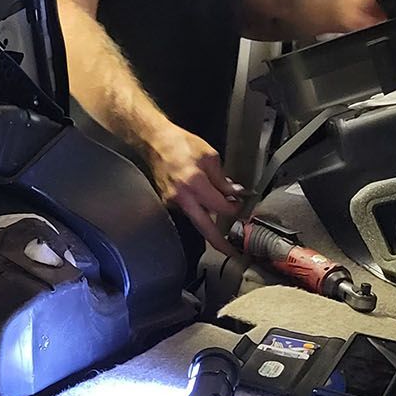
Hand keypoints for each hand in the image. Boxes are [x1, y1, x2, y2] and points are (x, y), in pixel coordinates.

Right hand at [144, 127, 245, 248]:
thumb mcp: (209, 156)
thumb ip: (222, 178)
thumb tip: (233, 192)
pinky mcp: (168, 202)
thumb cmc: (179, 144)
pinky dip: (199, 208)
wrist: (155, 142)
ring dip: (210, 219)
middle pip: (204, 228)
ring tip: (222, 212)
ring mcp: (173, 202)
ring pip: (197, 219)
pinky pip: (188, 211)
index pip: (220, 206)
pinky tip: (203, 200)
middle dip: (219, 243)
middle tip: (232, 253)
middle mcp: (182, 197)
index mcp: (194, 183)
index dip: (234, 208)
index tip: (240, 207)